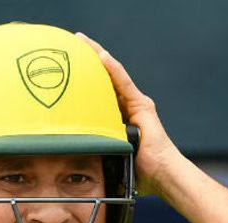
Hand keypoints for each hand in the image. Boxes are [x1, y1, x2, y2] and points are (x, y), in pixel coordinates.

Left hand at [75, 32, 180, 196]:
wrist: (161, 176)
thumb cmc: (138, 173)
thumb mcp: (109, 156)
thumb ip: (95, 149)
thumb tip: (68, 153)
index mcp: (118, 117)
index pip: (98, 90)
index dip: (84, 75)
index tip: (66, 63)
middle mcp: (128, 106)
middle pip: (104, 77)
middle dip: (87, 59)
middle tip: (70, 43)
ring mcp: (136, 104)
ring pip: (112, 74)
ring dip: (97, 55)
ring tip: (80, 40)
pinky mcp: (142, 106)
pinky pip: (124, 83)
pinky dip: (113, 69)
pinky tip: (101, 55)